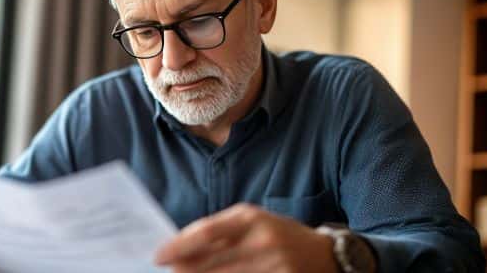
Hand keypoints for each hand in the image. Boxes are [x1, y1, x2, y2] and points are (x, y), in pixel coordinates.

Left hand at [154, 203, 337, 272]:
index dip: (179, 245)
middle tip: (168, 270)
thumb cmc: (279, 236)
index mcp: (252, 218)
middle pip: (211, 261)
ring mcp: (274, 265)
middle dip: (184, 269)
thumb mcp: (254, 222)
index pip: (206, 232)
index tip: (159, 256)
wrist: (327, 256)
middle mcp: (262, 240)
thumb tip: (181, 245)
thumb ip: (221, 231)